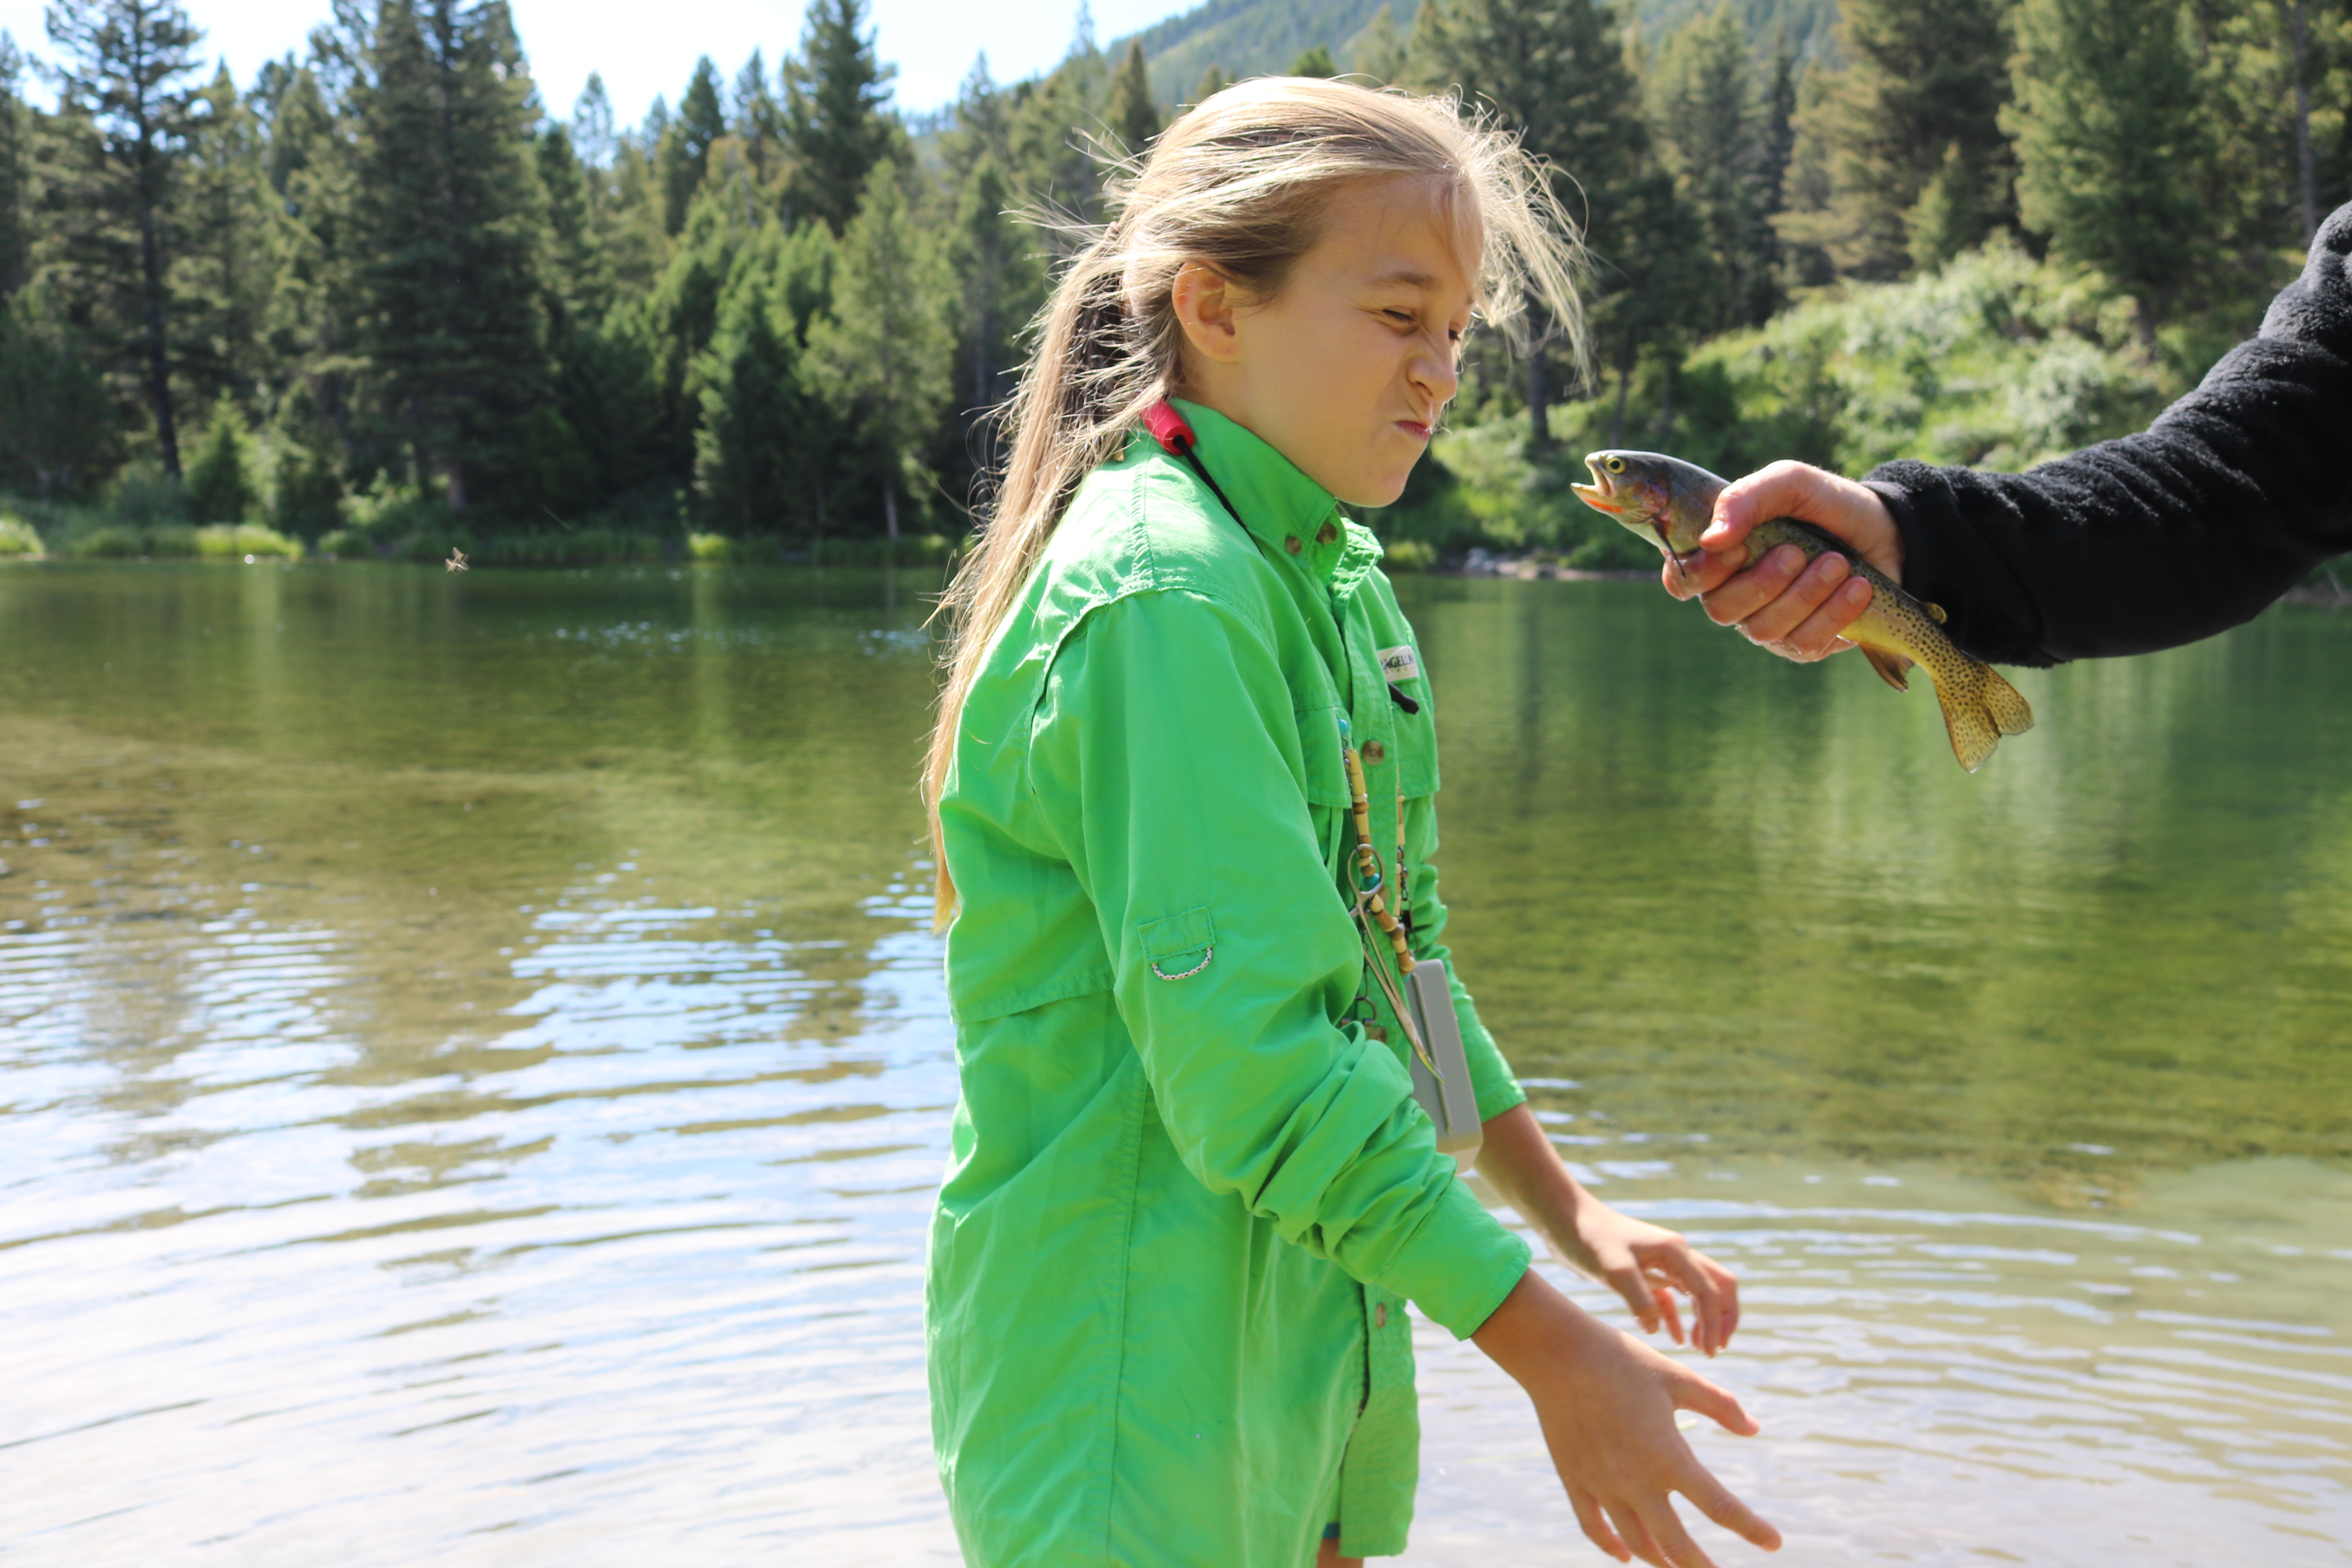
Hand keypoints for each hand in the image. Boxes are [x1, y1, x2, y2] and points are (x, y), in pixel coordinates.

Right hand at [1475, 1270, 1780, 1567]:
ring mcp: (1602, 1485)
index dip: (1752, 1528)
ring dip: (1661, 1561)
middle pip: (1676, 1544)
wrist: (1557, 1353)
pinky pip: (1593, 1527)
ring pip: (1636, 1543)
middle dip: (1700, 1566)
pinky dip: (1611, 1547)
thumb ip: (1720, 1405)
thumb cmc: (1623, 1359)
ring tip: (1677, 1566)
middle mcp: (1636, 1481)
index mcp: (1668, 1455)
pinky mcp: (1575, 1480)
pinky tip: (1625, 1556)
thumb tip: (1754, 1429)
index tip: (1774, 1543)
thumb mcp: (1678, 1378)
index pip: (1720, 1506)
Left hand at [1556, 1200, 1741, 1358]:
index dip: (1714, 1323)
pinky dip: (1677, 1318)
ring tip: (1701, 1350)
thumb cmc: (1588, 1237)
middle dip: (1722, 1319)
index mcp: (1676, 1252)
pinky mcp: (1643, 1273)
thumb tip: (1657, 1330)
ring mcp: (1661, 1263)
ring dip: (1703, 1320)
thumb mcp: (1613, 1270)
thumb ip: (1639, 1299)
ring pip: (1697, 1293)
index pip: (1709, 1292)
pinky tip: (1675, 1340)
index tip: (1709, 1351)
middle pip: (1717, 1288)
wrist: (1563, 1217)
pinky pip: (1671, 1298)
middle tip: (1715, 1350)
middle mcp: (1675, 1256)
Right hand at [1661, 460, 1904, 662]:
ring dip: (1806, 594)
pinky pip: (1804, 645)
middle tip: (1798, 552)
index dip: (1701, 573)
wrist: (1884, 530)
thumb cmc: (1825, 505)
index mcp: (1720, 557)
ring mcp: (1768, 625)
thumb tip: (1710, 539)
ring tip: (1839, 564)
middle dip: (1763, 582)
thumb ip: (1746, 499)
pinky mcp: (1804, 646)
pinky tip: (1857, 588)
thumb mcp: (1790, 483)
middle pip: (1722, 609)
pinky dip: (1833, 615)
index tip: (1739, 549)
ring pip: (1765, 629)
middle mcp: (1736, 597)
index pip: (1681, 581)